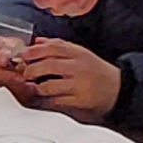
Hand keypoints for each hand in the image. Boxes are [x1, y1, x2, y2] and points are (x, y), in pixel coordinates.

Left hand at [6, 40, 123, 119]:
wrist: (118, 89)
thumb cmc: (96, 71)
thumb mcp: (80, 54)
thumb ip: (58, 46)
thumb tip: (36, 42)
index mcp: (79, 54)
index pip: (53, 48)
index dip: (35, 51)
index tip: (23, 55)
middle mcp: (79, 68)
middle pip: (48, 65)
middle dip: (32, 70)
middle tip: (26, 73)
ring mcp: (79, 85)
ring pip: (49, 85)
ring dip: (37, 87)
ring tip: (35, 86)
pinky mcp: (79, 101)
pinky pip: (56, 101)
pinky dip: (47, 99)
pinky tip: (46, 97)